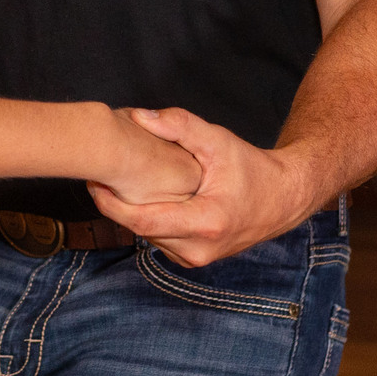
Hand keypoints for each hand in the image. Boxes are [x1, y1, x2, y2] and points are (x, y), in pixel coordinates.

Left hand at [87, 106, 318, 267]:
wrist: (282, 199)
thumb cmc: (252, 169)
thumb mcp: (218, 141)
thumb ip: (180, 126)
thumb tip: (140, 116)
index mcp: (206, 223)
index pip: (143, 221)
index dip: (111, 204)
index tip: (94, 182)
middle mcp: (198, 250)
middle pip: (140, 229)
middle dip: (117, 204)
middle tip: (99, 175)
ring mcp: (195, 259)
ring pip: (147, 236)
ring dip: (132, 213)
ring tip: (119, 183)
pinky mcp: (192, 259)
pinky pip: (159, 239)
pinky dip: (149, 219)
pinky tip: (144, 198)